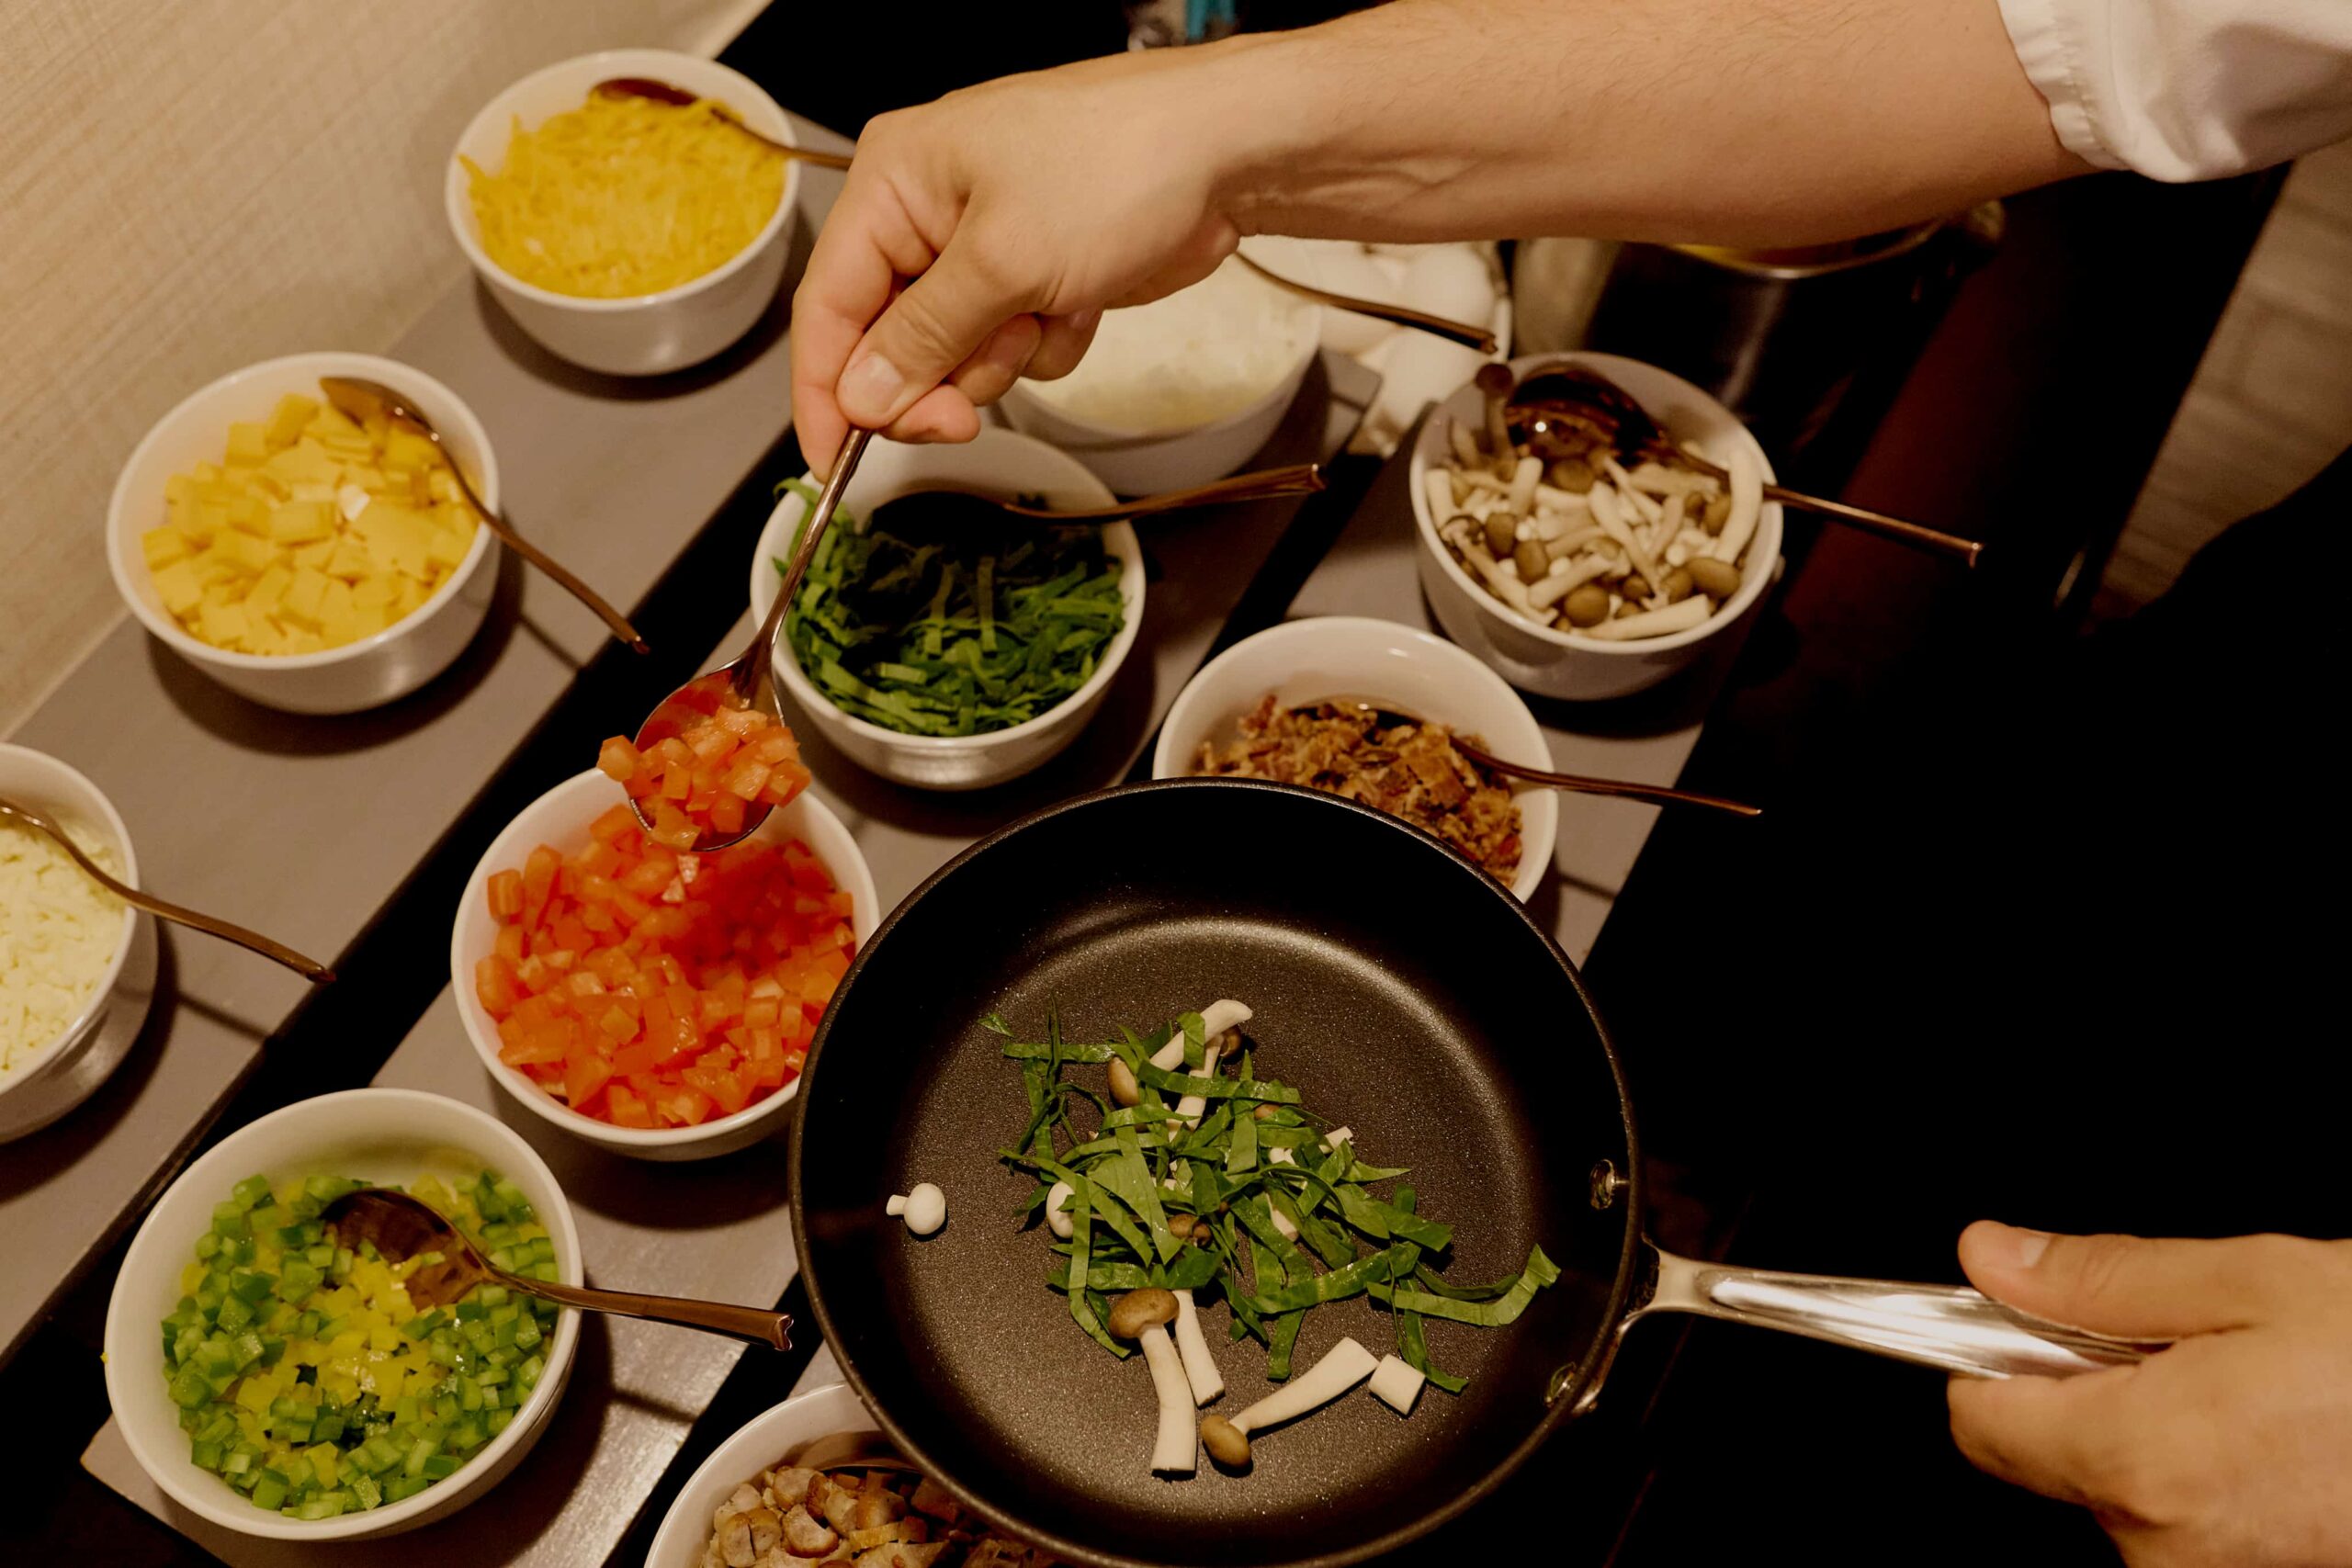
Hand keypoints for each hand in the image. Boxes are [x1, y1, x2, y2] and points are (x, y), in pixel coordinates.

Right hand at [788, 47, 1249, 475]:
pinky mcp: (1035, 275)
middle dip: (936, 380)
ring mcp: (983, 248)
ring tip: (1044, 310)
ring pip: (955, 356)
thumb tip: (860, 398)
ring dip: (1002, 359)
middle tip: (964, 417)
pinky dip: (1046, 341)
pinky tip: (1079, 301)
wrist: (1226, 153)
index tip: (834, 465)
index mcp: (892, 184)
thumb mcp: (1003, 262)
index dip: (825, 393)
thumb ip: (922, 339)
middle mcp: (925, 215)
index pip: (827, 307)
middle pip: (888, 343)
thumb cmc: (1115, 166)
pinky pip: (1013, 347)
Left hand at [1948, 1221, 2351, 1566]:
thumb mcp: (2255, 1282)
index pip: (1980, 1420)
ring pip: (2121, 1484)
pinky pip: (2184, 1517)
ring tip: (2255, 1391)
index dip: (1993, 1356)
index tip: (2030, 1318)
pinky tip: (2276, 1433)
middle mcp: (2164, 1545)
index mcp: (2141, 1459)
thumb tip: (1994, 1259)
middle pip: (2050, 1452)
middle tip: (2191, 1346)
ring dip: (2160, 1430)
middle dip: (2095, 1387)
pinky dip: (2206, 1469)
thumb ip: (2103, 1277)